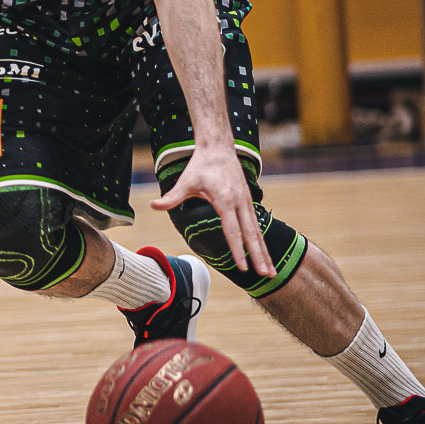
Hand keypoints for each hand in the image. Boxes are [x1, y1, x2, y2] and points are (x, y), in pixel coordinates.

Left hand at [150, 143, 272, 277]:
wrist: (218, 148)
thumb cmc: (200, 165)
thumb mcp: (185, 181)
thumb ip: (172, 197)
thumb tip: (153, 206)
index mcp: (225, 200)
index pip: (233, 231)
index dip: (238, 250)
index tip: (244, 268)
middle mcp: (240, 202)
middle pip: (251, 235)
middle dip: (259, 256)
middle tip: (267, 275)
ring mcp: (247, 202)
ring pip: (258, 232)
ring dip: (265, 252)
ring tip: (271, 272)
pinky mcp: (248, 201)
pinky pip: (257, 225)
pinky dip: (262, 241)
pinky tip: (265, 255)